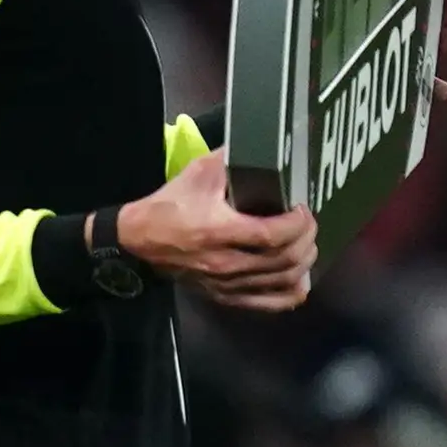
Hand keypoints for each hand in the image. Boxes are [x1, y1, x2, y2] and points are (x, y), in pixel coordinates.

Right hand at [119, 150, 317, 313]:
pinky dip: (290, 293)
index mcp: (218, 231)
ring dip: (303, 262)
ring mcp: (226, 284)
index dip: (297, 223)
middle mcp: (226, 263)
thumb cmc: (170, 204)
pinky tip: (298, 280)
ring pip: (282, 282)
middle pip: (284, 259)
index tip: (302, 208)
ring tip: (305, 244)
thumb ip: (232, 158)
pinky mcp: (224, 296)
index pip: (272, 234)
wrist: (139, 239)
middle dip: (305, 239)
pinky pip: (268, 303)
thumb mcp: (198, 173)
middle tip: (307, 223)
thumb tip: (264, 142)